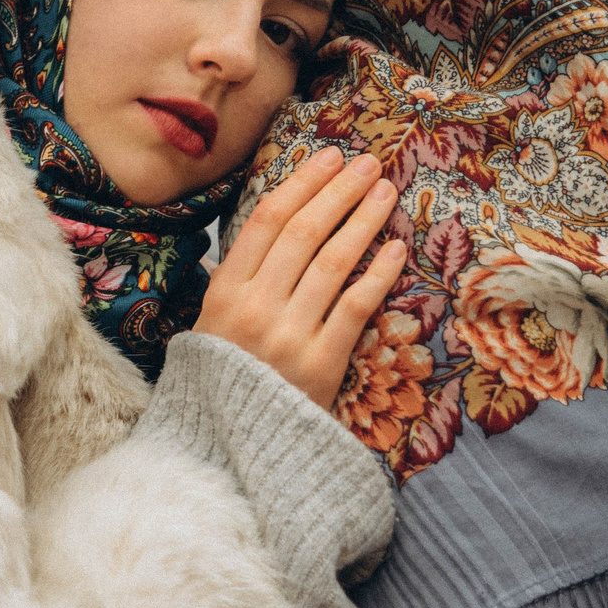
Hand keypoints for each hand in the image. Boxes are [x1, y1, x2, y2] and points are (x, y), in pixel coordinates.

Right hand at [196, 147, 404, 407]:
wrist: (234, 450)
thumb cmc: (226, 383)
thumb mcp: (213, 327)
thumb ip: (238, 281)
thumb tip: (274, 228)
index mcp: (223, 294)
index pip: (266, 222)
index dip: (301, 183)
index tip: (329, 157)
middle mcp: (253, 309)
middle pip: (303, 233)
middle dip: (338, 191)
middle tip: (368, 162)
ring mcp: (288, 337)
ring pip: (332, 262)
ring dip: (362, 220)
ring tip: (385, 191)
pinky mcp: (321, 365)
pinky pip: (354, 307)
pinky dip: (376, 274)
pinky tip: (395, 248)